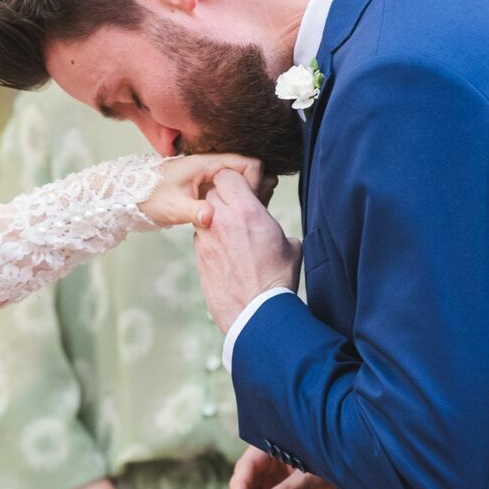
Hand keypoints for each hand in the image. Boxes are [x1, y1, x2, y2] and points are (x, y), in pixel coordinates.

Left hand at [137, 153, 262, 227]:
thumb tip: (210, 218)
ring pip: (240, 178)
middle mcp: (211, 164)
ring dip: (247, 194)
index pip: (248, 163)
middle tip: (255, 211)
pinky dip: (237, 198)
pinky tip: (234, 216)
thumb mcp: (171, 207)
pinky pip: (230, 186)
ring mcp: (209, 172)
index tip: (250, 203)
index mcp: (206, 163)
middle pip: (248, 169)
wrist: (129, 194)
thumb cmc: (148, 197)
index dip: (255, 182)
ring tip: (248, 214)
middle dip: (256, 188)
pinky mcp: (206, 183)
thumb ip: (193, 212)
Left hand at [193, 169, 299, 330]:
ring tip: (232, 233)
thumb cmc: (277, 279)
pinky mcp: (199, 258)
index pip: (227, 175)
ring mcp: (206, 239)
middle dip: (222, 197)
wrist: (256, 313)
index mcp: (246, 212)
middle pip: (210, 192)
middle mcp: (221, 221)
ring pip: (202, 215)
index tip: (244, 189)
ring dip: (214, 218)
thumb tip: (280, 233)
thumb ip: (277, 228)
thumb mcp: (289, 246)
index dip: (235, 180)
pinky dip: (210, 239)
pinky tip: (226, 252)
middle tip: (237, 209)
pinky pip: (201, 238)